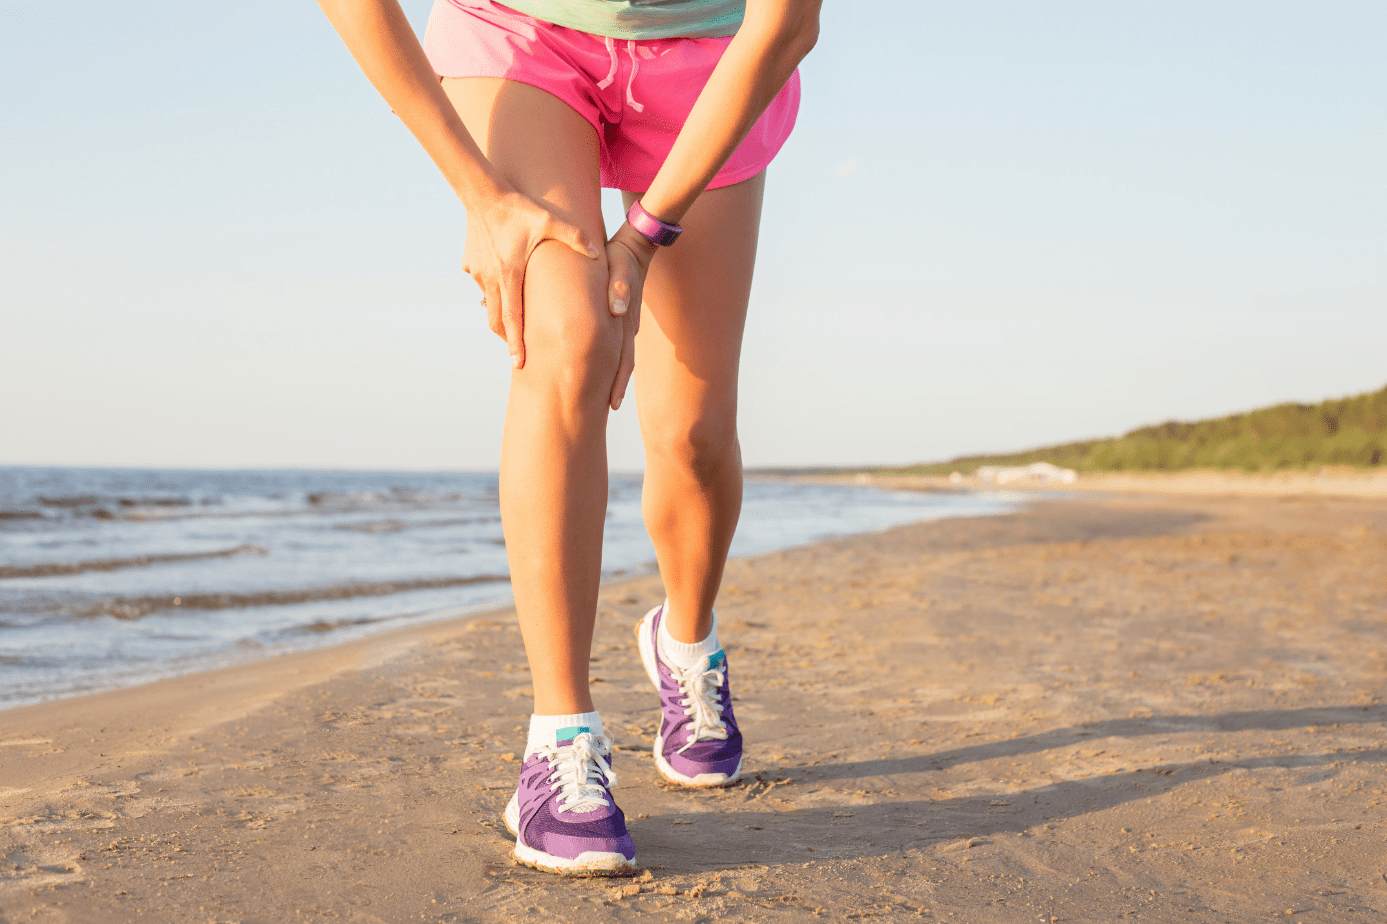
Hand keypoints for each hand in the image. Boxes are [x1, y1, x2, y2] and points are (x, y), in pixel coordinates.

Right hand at [460, 186, 600, 368]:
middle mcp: (491, 279)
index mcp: (510, 276)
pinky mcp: (470, 263)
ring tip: (512, 324)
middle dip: (506, 338)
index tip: (519, 363)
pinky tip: (502, 286)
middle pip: (496, 320)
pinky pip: (481, 284)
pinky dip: (491, 291)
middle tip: (517, 352)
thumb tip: (597, 254)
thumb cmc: (518, 209)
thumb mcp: (549, 221)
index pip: (512, 319)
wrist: (481, 192)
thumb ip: (574, 238)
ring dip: (499, 315)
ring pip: (488, 302)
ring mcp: (478, 272)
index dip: (515, 343)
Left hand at [605, 222, 656, 409]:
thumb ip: (619, 286)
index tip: (612, 404)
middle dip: (617, 386)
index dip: (617, 382)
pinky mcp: (624, 316)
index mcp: (625, 320)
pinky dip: (614, 358)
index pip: (622, 358)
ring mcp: (628, 321)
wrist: (637, 244)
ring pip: (623, 354)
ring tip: (609, 396)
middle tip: (611, 409)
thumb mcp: (619, 266)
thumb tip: (617, 309)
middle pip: (624, 362)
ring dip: (617, 375)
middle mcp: (627, 325)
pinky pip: (618, 342)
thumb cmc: (621, 256)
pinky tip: (608, 366)